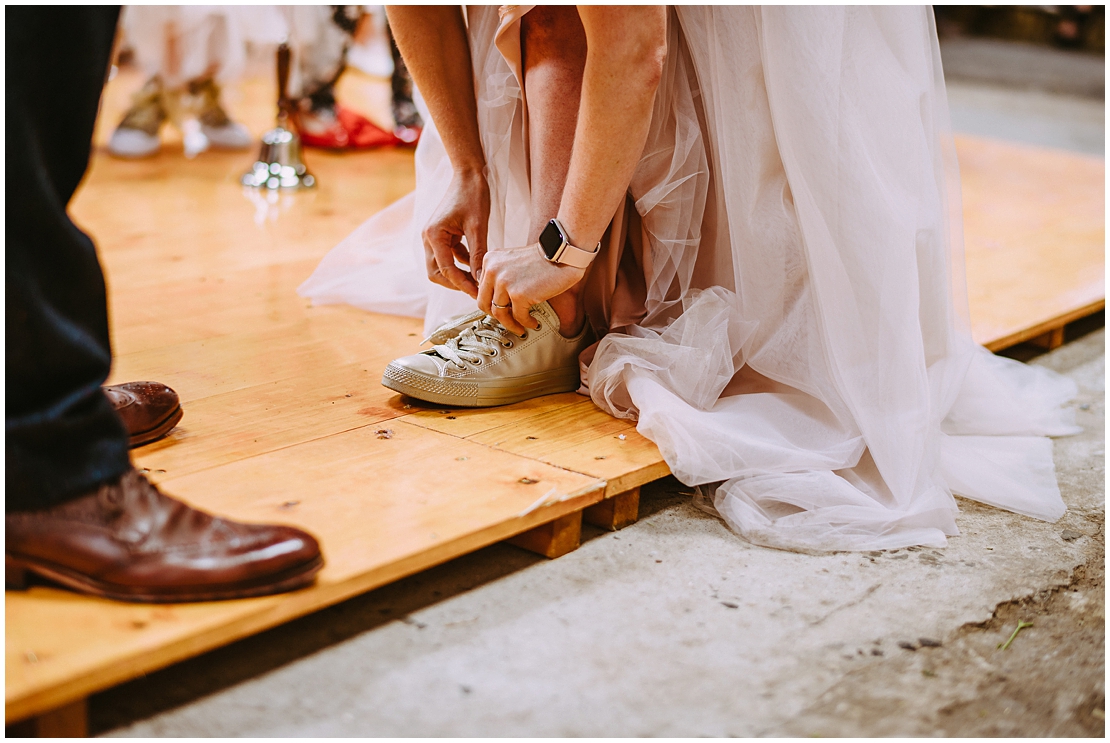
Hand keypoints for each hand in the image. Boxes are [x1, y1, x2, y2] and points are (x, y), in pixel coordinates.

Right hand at [422, 169, 489, 297]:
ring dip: (458, 274)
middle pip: (436, 272)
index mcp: (434, 235)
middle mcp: (428, 237)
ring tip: (478, 280)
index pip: (446, 270)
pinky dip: (461, 262)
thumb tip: (480, 279)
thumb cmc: (473, 194)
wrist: (469, 173)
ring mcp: (433, 236)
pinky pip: (449, 255)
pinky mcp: (442, 234)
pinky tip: (476, 264)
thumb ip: (478, 254)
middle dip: (455, 283)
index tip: (478, 294)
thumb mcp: (478, 227)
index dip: (462, 284)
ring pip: (441, 266)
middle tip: (476, 290)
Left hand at [478, 242, 585, 334]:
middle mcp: (493, 270)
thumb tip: (498, 301)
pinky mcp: (519, 294)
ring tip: (520, 327)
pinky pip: (518, 317)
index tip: (502, 310)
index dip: (492, 303)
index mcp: (490, 260)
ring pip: (499, 313)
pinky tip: (533, 322)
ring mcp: (504, 282)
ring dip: (510, 324)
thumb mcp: (512, 261)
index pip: (482, 289)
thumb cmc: (543, 258)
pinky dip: (526, 323)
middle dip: (497, 316)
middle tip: (508, 321)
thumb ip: (501, 276)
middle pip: (484, 303)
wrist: (563, 252)